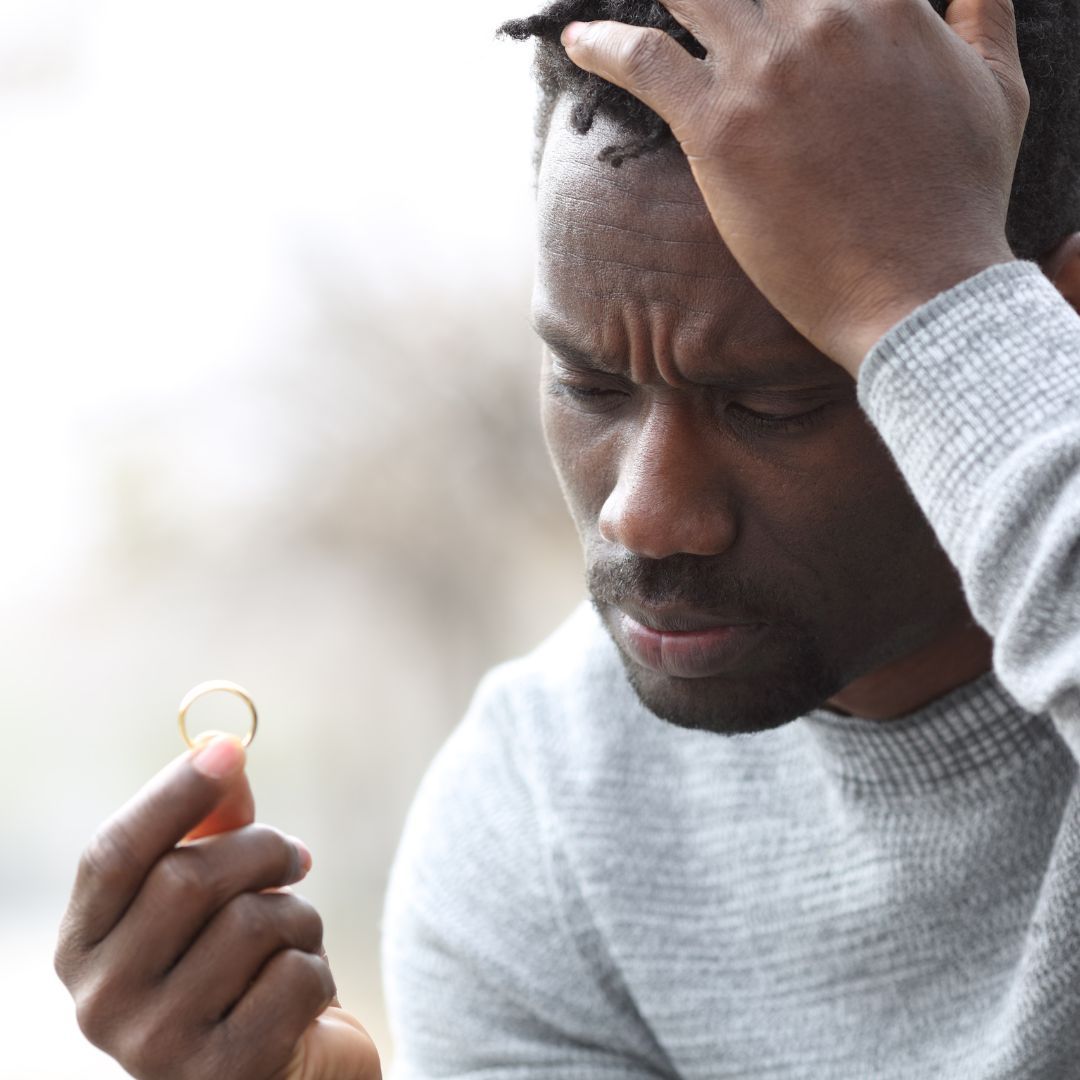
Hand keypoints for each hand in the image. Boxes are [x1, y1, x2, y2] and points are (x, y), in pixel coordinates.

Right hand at [55, 735, 380, 1079]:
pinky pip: (294, 976)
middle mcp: (99, 1002)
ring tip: (293, 941)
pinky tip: (304, 993)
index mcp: (82, 945)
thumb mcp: (215, 892)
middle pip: (189, 878)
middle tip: (297, 856)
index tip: (228, 749)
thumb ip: (210, 825)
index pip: (114, 853)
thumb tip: (219, 750)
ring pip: (251, 923)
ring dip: (298, 916)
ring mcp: (155, 1046)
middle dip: (263, 850)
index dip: (173, 793)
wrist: (283, 1068)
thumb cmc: (239, 966)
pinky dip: (318, 968)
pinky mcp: (222, 1073)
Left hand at [561, 0, 1027, 372]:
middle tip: (694, 3)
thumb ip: (982, 20)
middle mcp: (823, 19)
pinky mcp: (719, 128)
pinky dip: (602, 45)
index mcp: (888, 3)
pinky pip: (643, 60)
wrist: (918, 289)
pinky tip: (577, 41)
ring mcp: (768, 70)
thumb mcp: (999, 91)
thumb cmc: (960, 203)